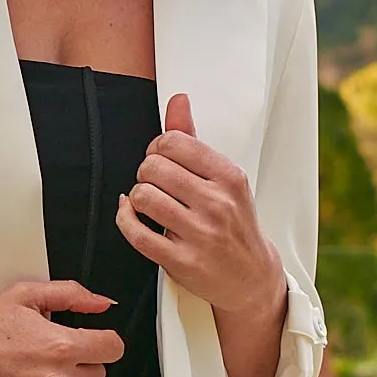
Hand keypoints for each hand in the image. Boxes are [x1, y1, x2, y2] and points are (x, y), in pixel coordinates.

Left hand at [118, 94, 284, 322]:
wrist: (251, 275)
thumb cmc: (233, 222)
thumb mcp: (222, 177)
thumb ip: (193, 139)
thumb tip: (178, 100)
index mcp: (229, 176)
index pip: (173, 142)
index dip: (156, 149)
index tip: (160, 161)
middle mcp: (217, 203)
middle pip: (153, 167)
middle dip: (145, 173)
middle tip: (154, 184)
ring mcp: (200, 234)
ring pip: (142, 196)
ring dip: (136, 197)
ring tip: (148, 202)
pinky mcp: (182, 261)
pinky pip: (136, 232)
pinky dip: (125, 219)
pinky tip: (131, 216)